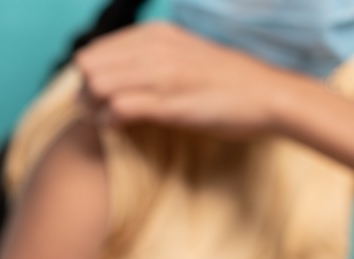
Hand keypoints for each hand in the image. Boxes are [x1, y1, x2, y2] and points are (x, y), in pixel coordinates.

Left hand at [75, 22, 306, 137]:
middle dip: (84, 92)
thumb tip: (118, 72)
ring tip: (106, 121)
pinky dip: (109, 121)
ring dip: (93, 108)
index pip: (95, 50)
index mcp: (155, 34)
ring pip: (97, 85)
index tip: (99, 97)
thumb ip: (151, 58)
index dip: (89, 76)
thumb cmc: (226, 82)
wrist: (269, 96)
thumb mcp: (183, 56)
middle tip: (96, 111)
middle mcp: (154, 48)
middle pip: (88, 66)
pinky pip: (118, 109)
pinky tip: (117, 128)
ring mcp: (161, 74)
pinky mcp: (169, 102)